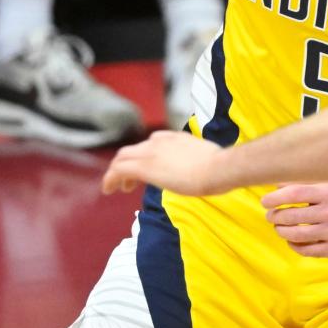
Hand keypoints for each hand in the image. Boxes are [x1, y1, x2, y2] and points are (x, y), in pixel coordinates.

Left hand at [102, 130, 224, 195]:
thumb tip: (200, 169)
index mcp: (174, 137)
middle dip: (124, 164)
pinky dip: (110, 179)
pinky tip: (108, 190)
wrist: (217, 168)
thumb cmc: (219, 167)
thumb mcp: (206, 158)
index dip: (144, 156)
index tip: (146, 170)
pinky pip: (118, 170)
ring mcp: (150, 152)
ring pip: (122, 158)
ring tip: (116, 187)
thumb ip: (196, 160)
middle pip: (131, 150)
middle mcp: (159, 141)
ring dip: (116, 173)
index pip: (150, 143)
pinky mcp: (144, 167)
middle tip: (126, 181)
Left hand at [262, 183, 327, 258]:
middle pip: (292, 216)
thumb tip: (277, 185)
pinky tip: (292, 240)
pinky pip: (308, 250)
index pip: (294, 193)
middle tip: (271, 215)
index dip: (275, 198)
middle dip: (275, 216)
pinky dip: (295, 245)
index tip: (265, 201)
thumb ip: (306, 184)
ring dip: (282, 231)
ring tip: (279, 227)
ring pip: (297, 235)